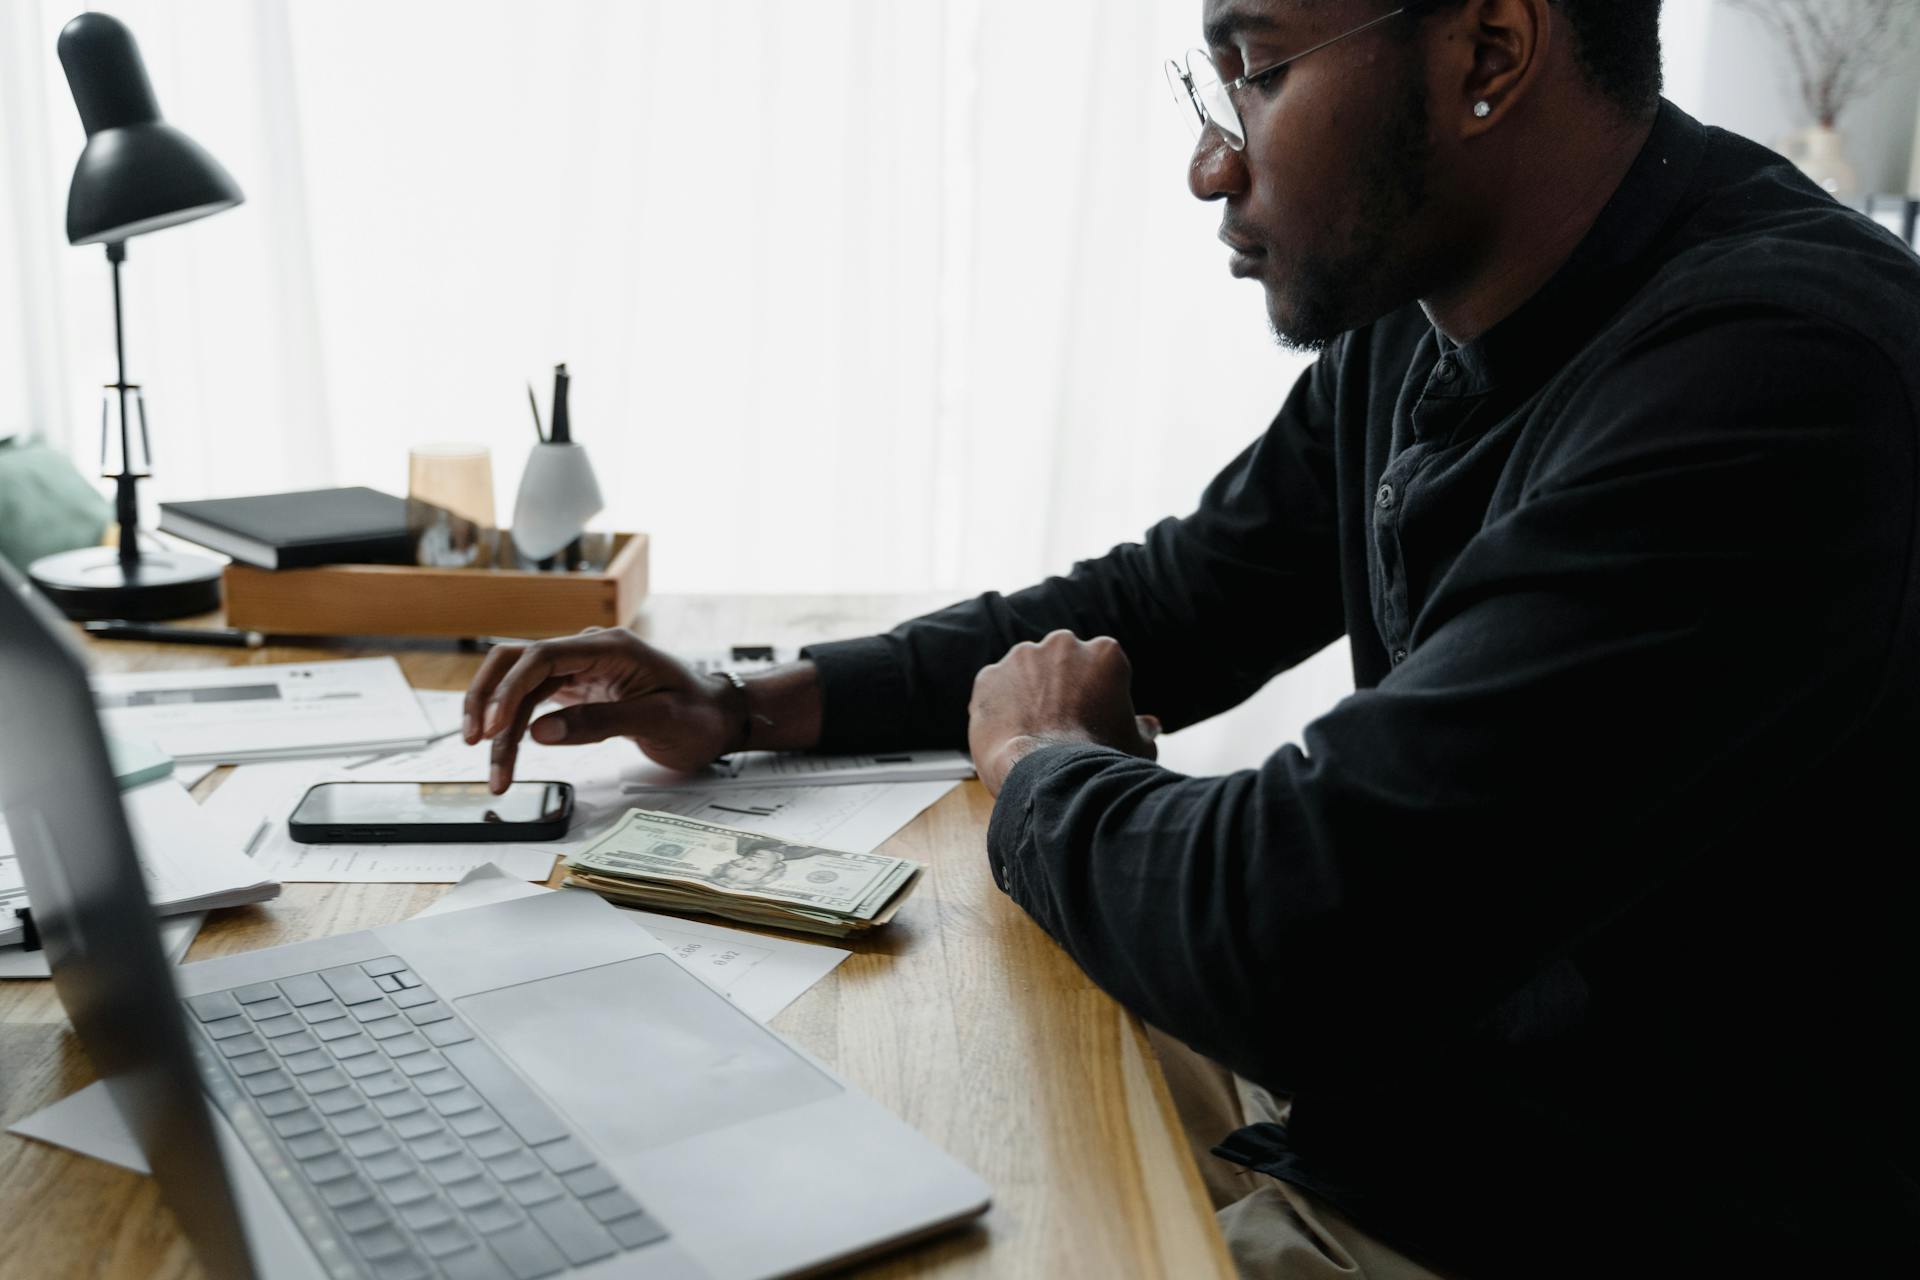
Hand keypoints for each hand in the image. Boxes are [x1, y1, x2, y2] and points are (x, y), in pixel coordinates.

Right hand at [463, 628, 736, 791]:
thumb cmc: (698, 716)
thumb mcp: (658, 721)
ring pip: (520, 687)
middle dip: (488, 701)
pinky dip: (516, 727)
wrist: (719, 718)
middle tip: (475, 743)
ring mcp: (581, 668)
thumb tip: (540, 732)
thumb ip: (600, 723)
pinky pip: (534, 700)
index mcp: (610, 647)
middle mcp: (589, 651)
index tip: (492, 729)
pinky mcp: (579, 689)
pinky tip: (506, 754)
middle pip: (517, 663)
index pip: (541, 657)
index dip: (509, 690)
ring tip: (496, 773)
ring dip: (500, 724)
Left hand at [967, 630, 1160, 795]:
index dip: (1094, 694)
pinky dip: (997, 707)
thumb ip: (1143, 729)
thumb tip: (1150, 725)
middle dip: (1059, 685)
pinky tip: (1008, 734)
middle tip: (1059, 724)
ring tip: (1032, 732)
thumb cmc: (1101, 762)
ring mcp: (1021, 658)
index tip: (1089, 718)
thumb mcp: (1137, 745)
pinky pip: (993, 689)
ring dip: (1026, 693)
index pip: (1099, 666)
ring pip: (1024, 672)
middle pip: (1060, 661)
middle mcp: (1062, 644)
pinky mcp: (988, 677)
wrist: (1052, 778)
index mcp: (1105, 652)